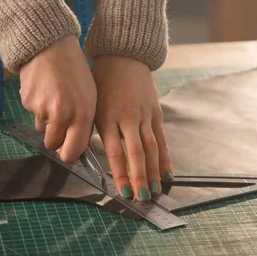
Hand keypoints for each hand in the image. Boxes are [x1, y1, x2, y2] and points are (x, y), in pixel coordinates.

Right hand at [19, 35, 96, 162]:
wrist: (51, 46)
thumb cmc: (75, 71)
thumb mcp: (89, 97)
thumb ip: (84, 124)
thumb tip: (76, 147)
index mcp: (82, 115)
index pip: (71, 153)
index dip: (68, 154)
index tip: (68, 150)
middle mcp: (61, 115)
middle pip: (53, 145)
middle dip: (56, 139)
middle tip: (61, 122)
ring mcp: (42, 110)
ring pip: (42, 129)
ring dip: (47, 121)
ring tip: (55, 97)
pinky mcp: (27, 102)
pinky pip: (33, 114)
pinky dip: (38, 106)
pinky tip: (45, 89)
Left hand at [92, 55, 172, 200]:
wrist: (122, 57)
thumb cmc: (102, 83)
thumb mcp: (92, 105)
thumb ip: (93, 131)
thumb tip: (88, 157)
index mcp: (108, 118)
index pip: (116, 152)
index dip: (121, 174)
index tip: (123, 191)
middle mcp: (128, 118)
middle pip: (137, 153)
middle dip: (140, 178)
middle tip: (142, 198)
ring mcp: (144, 115)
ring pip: (152, 148)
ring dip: (155, 172)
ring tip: (156, 190)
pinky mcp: (156, 112)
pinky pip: (162, 139)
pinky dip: (165, 158)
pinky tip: (168, 173)